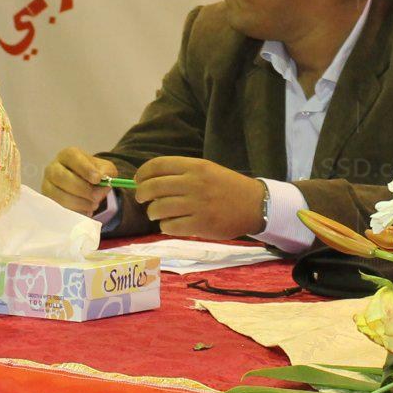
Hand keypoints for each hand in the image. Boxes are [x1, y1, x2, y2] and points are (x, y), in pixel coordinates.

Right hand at [41, 146, 117, 215]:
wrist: (84, 185)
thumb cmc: (92, 174)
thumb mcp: (104, 168)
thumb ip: (106, 171)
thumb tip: (103, 178)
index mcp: (67, 155)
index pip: (72, 157)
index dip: (85, 169)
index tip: (98, 179)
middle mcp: (53, 167)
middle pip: (62, 177)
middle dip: (82, 189)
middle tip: (97, 197)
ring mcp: (47, 184)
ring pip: (58, 195)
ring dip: (79, 202)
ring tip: (94, 205)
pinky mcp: (48, 200)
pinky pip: (58, 207)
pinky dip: (75, 211)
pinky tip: (86, 211)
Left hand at [134, 156, 265, 240]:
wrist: (255, 205)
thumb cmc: (227, 186)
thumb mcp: (207, 170)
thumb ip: (181, 173)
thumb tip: (149, 181)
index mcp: (195, 166)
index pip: (157, 166)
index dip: (142, 174)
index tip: (138, 181)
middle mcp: (194, 183)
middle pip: (153, 187)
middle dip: (142, 194)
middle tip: (142, 199)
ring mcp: (197, 205)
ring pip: (158, 208)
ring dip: (153, 212)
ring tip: (157, 213)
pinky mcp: (200, 225)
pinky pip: (169, 226)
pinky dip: (165, 226)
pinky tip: (170, 224)